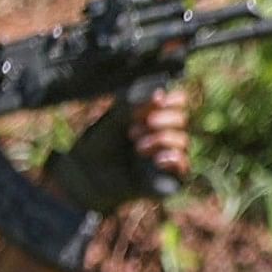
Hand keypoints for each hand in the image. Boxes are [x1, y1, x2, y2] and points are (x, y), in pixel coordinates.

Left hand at [43, 87, 192, 212]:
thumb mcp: (115, 118)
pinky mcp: (168, 177)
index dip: (171, 99)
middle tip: (134, 129)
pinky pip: (184, 166)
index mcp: (155, 114)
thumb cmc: (100, 143)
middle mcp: (165, 133)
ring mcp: (168, 155)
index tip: (156, 101)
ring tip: (137, 146)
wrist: (88, 173)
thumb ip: (135, 104)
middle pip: (181, 119)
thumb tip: (159, 94)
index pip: (178, 101)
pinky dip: (174, 159)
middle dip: (162, 120)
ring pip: (182, 141)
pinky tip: (157, 160)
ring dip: (162, 139)